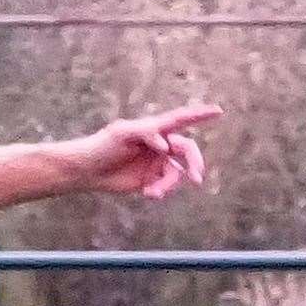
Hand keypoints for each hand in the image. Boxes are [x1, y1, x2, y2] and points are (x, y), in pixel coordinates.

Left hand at [70, 104, 221, 199]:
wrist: (86, 170)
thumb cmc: (101, 146)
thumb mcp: (121, 134)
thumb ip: (146, 133)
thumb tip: (165, 144)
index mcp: (154, 129)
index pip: (181, 119)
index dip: (200, 115)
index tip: (219, 111)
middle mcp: (160, 145)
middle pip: (187, 151)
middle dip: (194, 163)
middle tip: (196, 178)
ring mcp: (156, 163)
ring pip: (177, 173)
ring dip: (169, 184)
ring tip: (152, 193)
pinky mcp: (151, 180)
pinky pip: (166, 186)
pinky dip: (161, 191)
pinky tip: (148, 194)